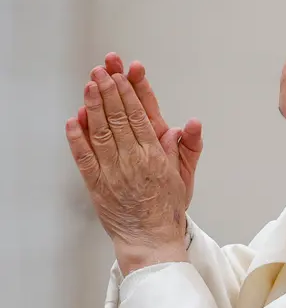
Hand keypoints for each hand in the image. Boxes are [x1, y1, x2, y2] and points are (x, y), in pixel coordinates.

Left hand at [66, 66, 187, 274]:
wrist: (151, 237)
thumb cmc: (167, 207)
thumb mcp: (185, 175)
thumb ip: (187, 147)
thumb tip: (190, 124)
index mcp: (155, 154)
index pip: (141, 115)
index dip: (130, 92)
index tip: (122, 75)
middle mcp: (133, 159)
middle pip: (119, 117)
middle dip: (109, 90)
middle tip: (102, 70)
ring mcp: (113, 171)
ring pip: (101, 131)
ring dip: (94, 106)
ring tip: (89, 85)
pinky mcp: (97, 184)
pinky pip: (84, 157)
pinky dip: (77, 138)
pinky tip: (73, 120)